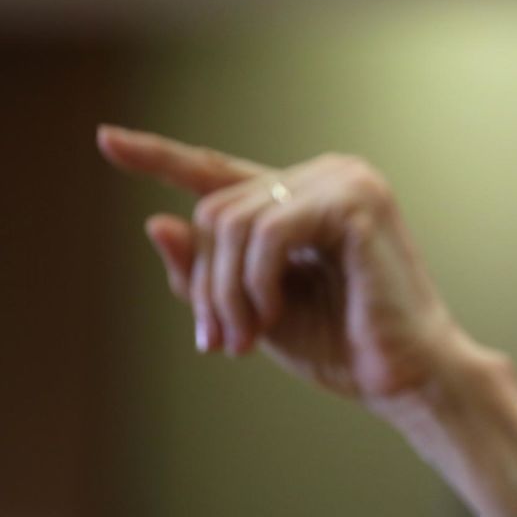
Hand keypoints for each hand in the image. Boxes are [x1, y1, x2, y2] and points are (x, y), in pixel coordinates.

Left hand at [97, 125, 456, 399]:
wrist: (407, 376)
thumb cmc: (344, 346)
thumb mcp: (253, 310)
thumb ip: (207, 271)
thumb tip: (155, 222)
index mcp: (308, 197)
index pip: (221, 172)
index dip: (161, 157)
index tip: (108, 140)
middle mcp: (328, 175)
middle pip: (216, 208)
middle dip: (206, 282)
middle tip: (218, 341)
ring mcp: (346, 181)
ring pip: (235, 220)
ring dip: (225, 292)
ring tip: (242, 339)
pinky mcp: (356, 202)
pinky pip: (268, 232)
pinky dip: (255, 282)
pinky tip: (269, 316)